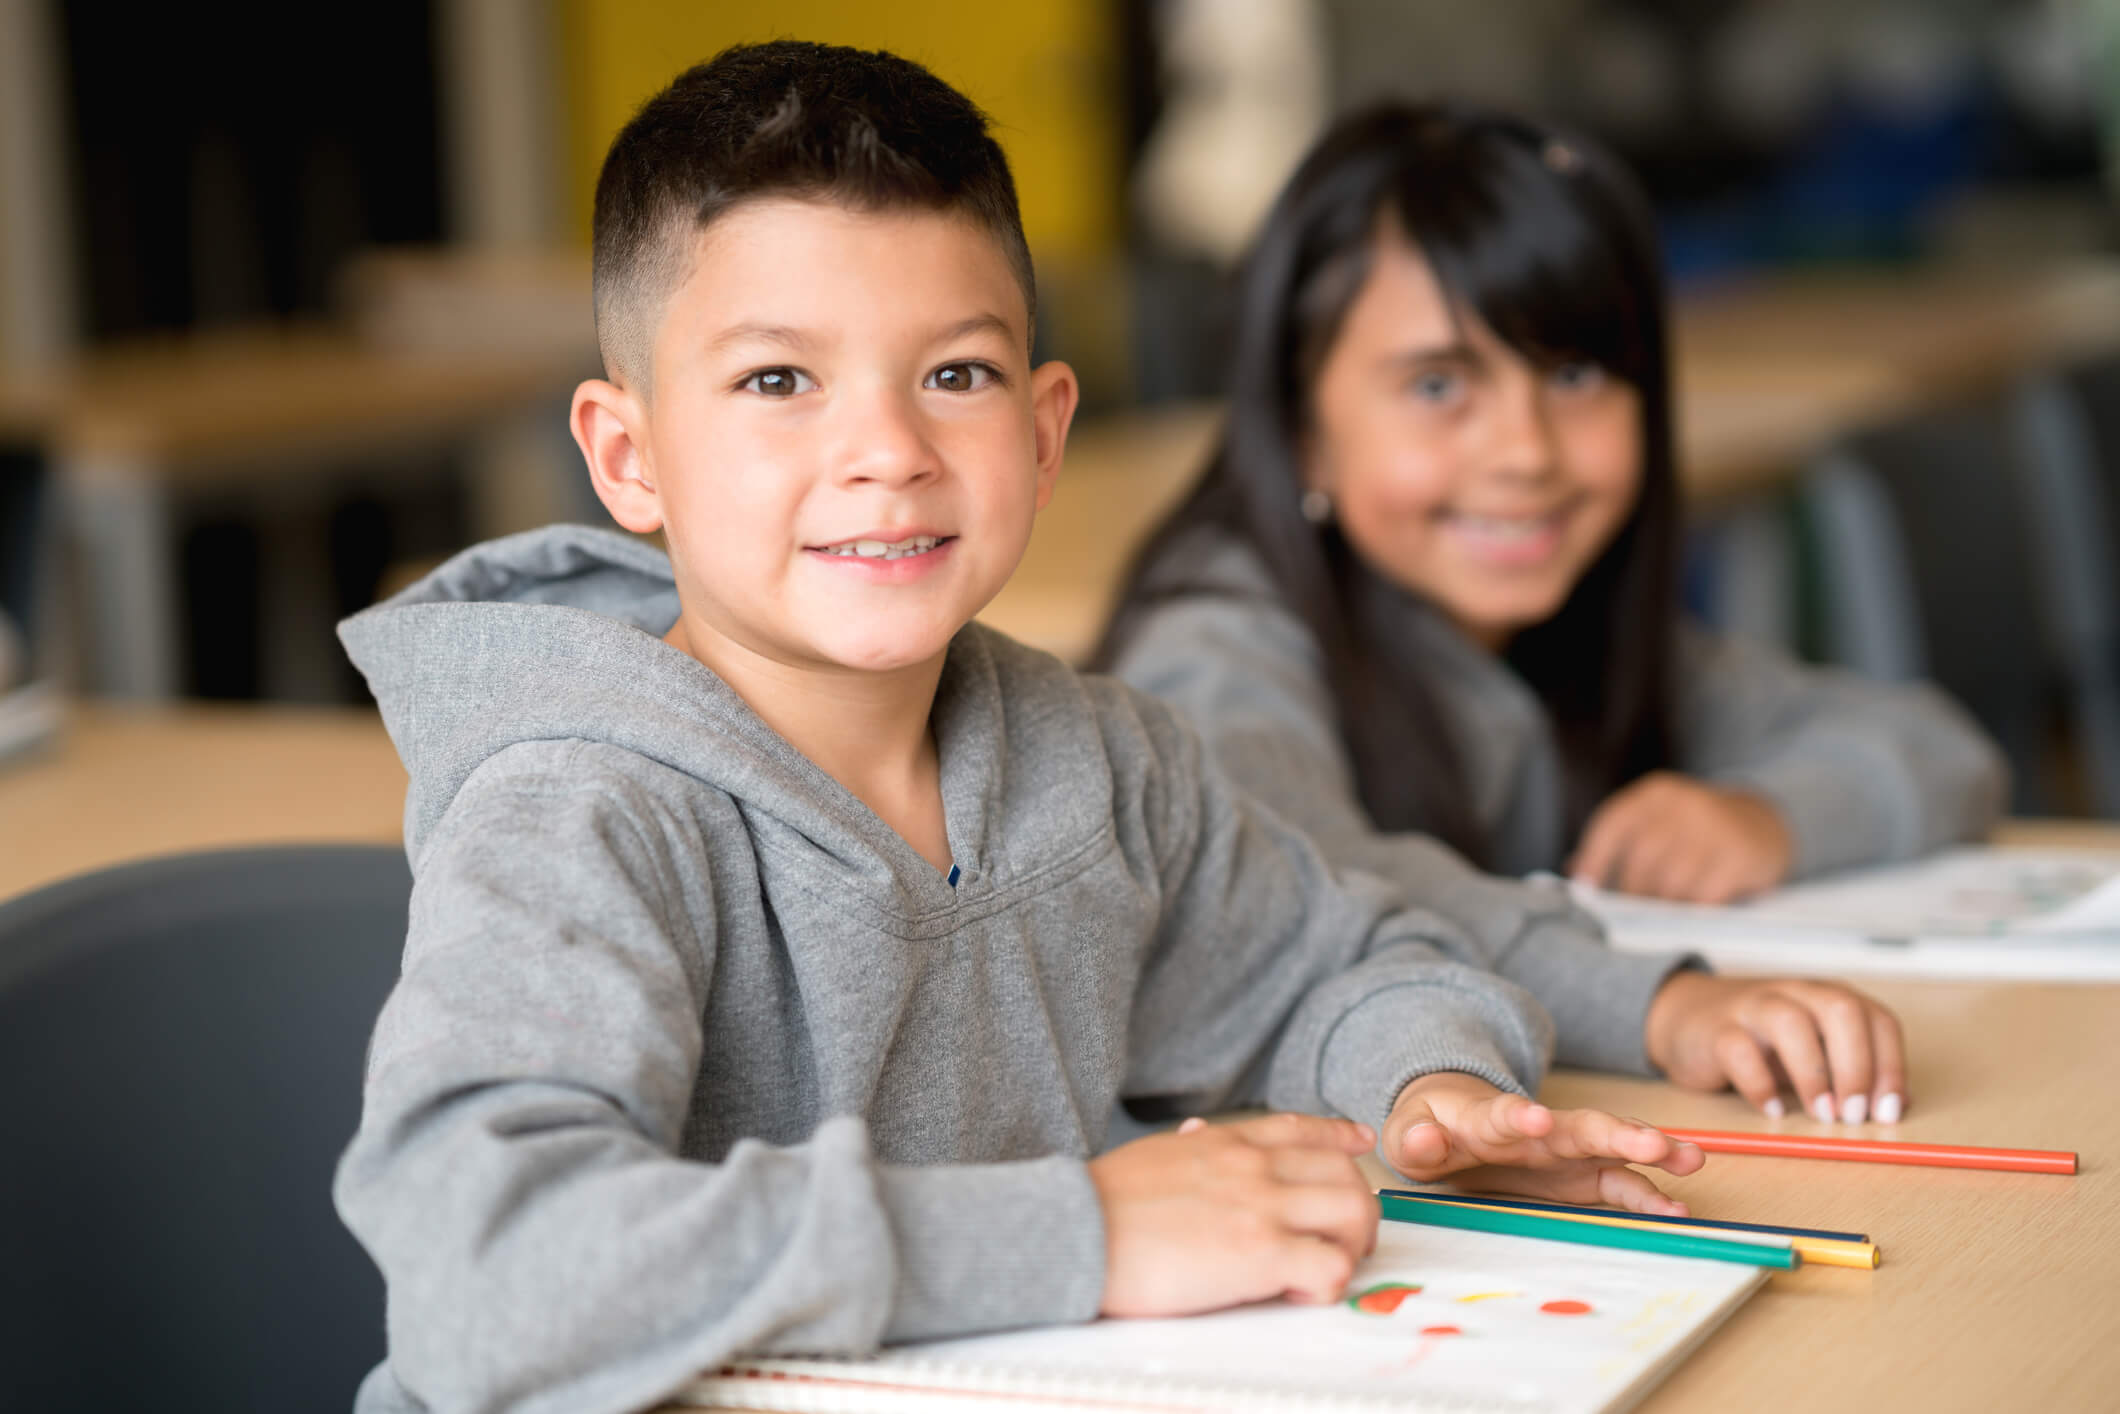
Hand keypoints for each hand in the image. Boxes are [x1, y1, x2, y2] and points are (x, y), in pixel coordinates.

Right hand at [1089, 1112, 1379, 1316]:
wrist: (1076, 1228)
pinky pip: (1330, 1268)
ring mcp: (1262, 1207)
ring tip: (1325, 1268)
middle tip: (1344, 1239)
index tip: (1359, 1143)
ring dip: (1351, 1245)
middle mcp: (1254, 1166)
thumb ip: (1189, 1149)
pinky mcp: (1261, 1254)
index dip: (1339, 1138)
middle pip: (1344, 1173)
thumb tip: (1195, 1140)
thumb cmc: (1103, 1202)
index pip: (1301, 1129)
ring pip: (1354, 1212)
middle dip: (1356, 1207)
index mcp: (1226, 1142)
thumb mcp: (1154, 1155)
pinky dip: (1328, 1285)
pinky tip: (1299, 1293)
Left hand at [1382, 1072, 1703, 1215]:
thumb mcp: (1408, 1134)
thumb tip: (1422, 1139)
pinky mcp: (1582, 1174)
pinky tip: (1677, 1209)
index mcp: (1489, 1117)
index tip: (1535, 1117)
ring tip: (1689, 1160)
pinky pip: (1620, 1184)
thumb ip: (1413, 1137)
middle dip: (1617, 1133)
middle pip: (1580, 1126)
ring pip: (1613, 1146)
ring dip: (1649, 1152)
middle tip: (1654, 1143)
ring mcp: (1567, 1150)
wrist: (1454, 1123)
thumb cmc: (1431, 1128)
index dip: (1517, 1115)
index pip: (1503, 1113)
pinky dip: (1648, 1195)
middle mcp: (1539, 1130)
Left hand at [1570, 772, 1791, 902]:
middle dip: (1632, 892)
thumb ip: (1620, 844)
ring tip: (1663, 914)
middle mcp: (1684, 804)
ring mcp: (1715, 829)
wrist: (1764, 823)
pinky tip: (1692, 914)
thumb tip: (1575, 873)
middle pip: (1641, 859)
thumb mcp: (1660, 823)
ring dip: (1663, 906)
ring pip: (1671, 882)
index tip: (1583, 888)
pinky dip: (1693, 912)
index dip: (1593, 858)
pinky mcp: (1741, 856)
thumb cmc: (1696, 830)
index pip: (1612, 823)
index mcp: (1656, 793)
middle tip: (1633, 911)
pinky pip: (1705, 896)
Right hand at [1645, 970, 1907, 1124]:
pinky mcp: (1717, 1029)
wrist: (1687, 1017)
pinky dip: (1760, 1085)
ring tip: (1821, 1114)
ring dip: (1814, 1074)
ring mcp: (1753, 1007)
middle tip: (1855, 1114)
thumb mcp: (1815, 1051)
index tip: (1888, 1111)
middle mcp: (1796, 994)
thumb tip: (1897, 1106)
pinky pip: (1739, 1049)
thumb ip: (1853, 1071)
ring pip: (1791, 1022)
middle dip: (1856, 1066)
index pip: (1877, 1021)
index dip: (1891, 1068)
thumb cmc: (1762, 1041)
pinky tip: (1772, 1110)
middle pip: (1841, 1010)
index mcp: (1828, 998)